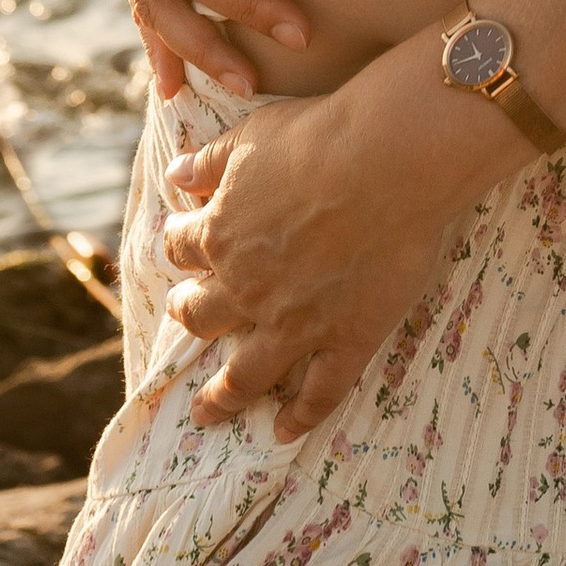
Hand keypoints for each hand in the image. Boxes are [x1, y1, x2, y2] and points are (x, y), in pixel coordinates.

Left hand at [161, 57, 486, 437]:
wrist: (387, 160)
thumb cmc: (319, 135)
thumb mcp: (250, 136)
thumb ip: (210, 161)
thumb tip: (178, 174)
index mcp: (221, 236)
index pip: (182, 247)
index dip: (180, 245)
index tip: (183, 244)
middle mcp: (247, 289)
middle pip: (203, 315)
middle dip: (192, 316)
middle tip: (190, 319)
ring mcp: (295, 323)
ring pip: (246, 373)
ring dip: (223, 395)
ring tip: (207, 411)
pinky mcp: (345, 340)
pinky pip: (317, 394)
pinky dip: (298, 418)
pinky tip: (285, 430)